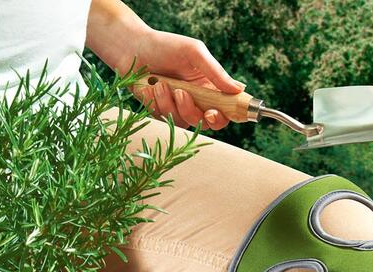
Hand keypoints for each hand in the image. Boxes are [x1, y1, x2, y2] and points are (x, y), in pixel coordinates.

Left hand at [120, 29, 244, 129]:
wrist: (133, 49)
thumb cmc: (166, 47)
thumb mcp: (194, 53)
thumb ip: (216, 72)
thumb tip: (239, 89)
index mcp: (210, 87)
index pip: (225, 111)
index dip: (224, 117)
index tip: (214, 112)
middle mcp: (197, 101)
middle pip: (206, 123)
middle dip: (194, 112)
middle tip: (183, 94)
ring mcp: (179, 109)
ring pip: (184, 122)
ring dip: (171, 103)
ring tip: (162, 84)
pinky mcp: (161, 114)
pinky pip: (165, 119)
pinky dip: (157, 103)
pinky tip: (151, 87)